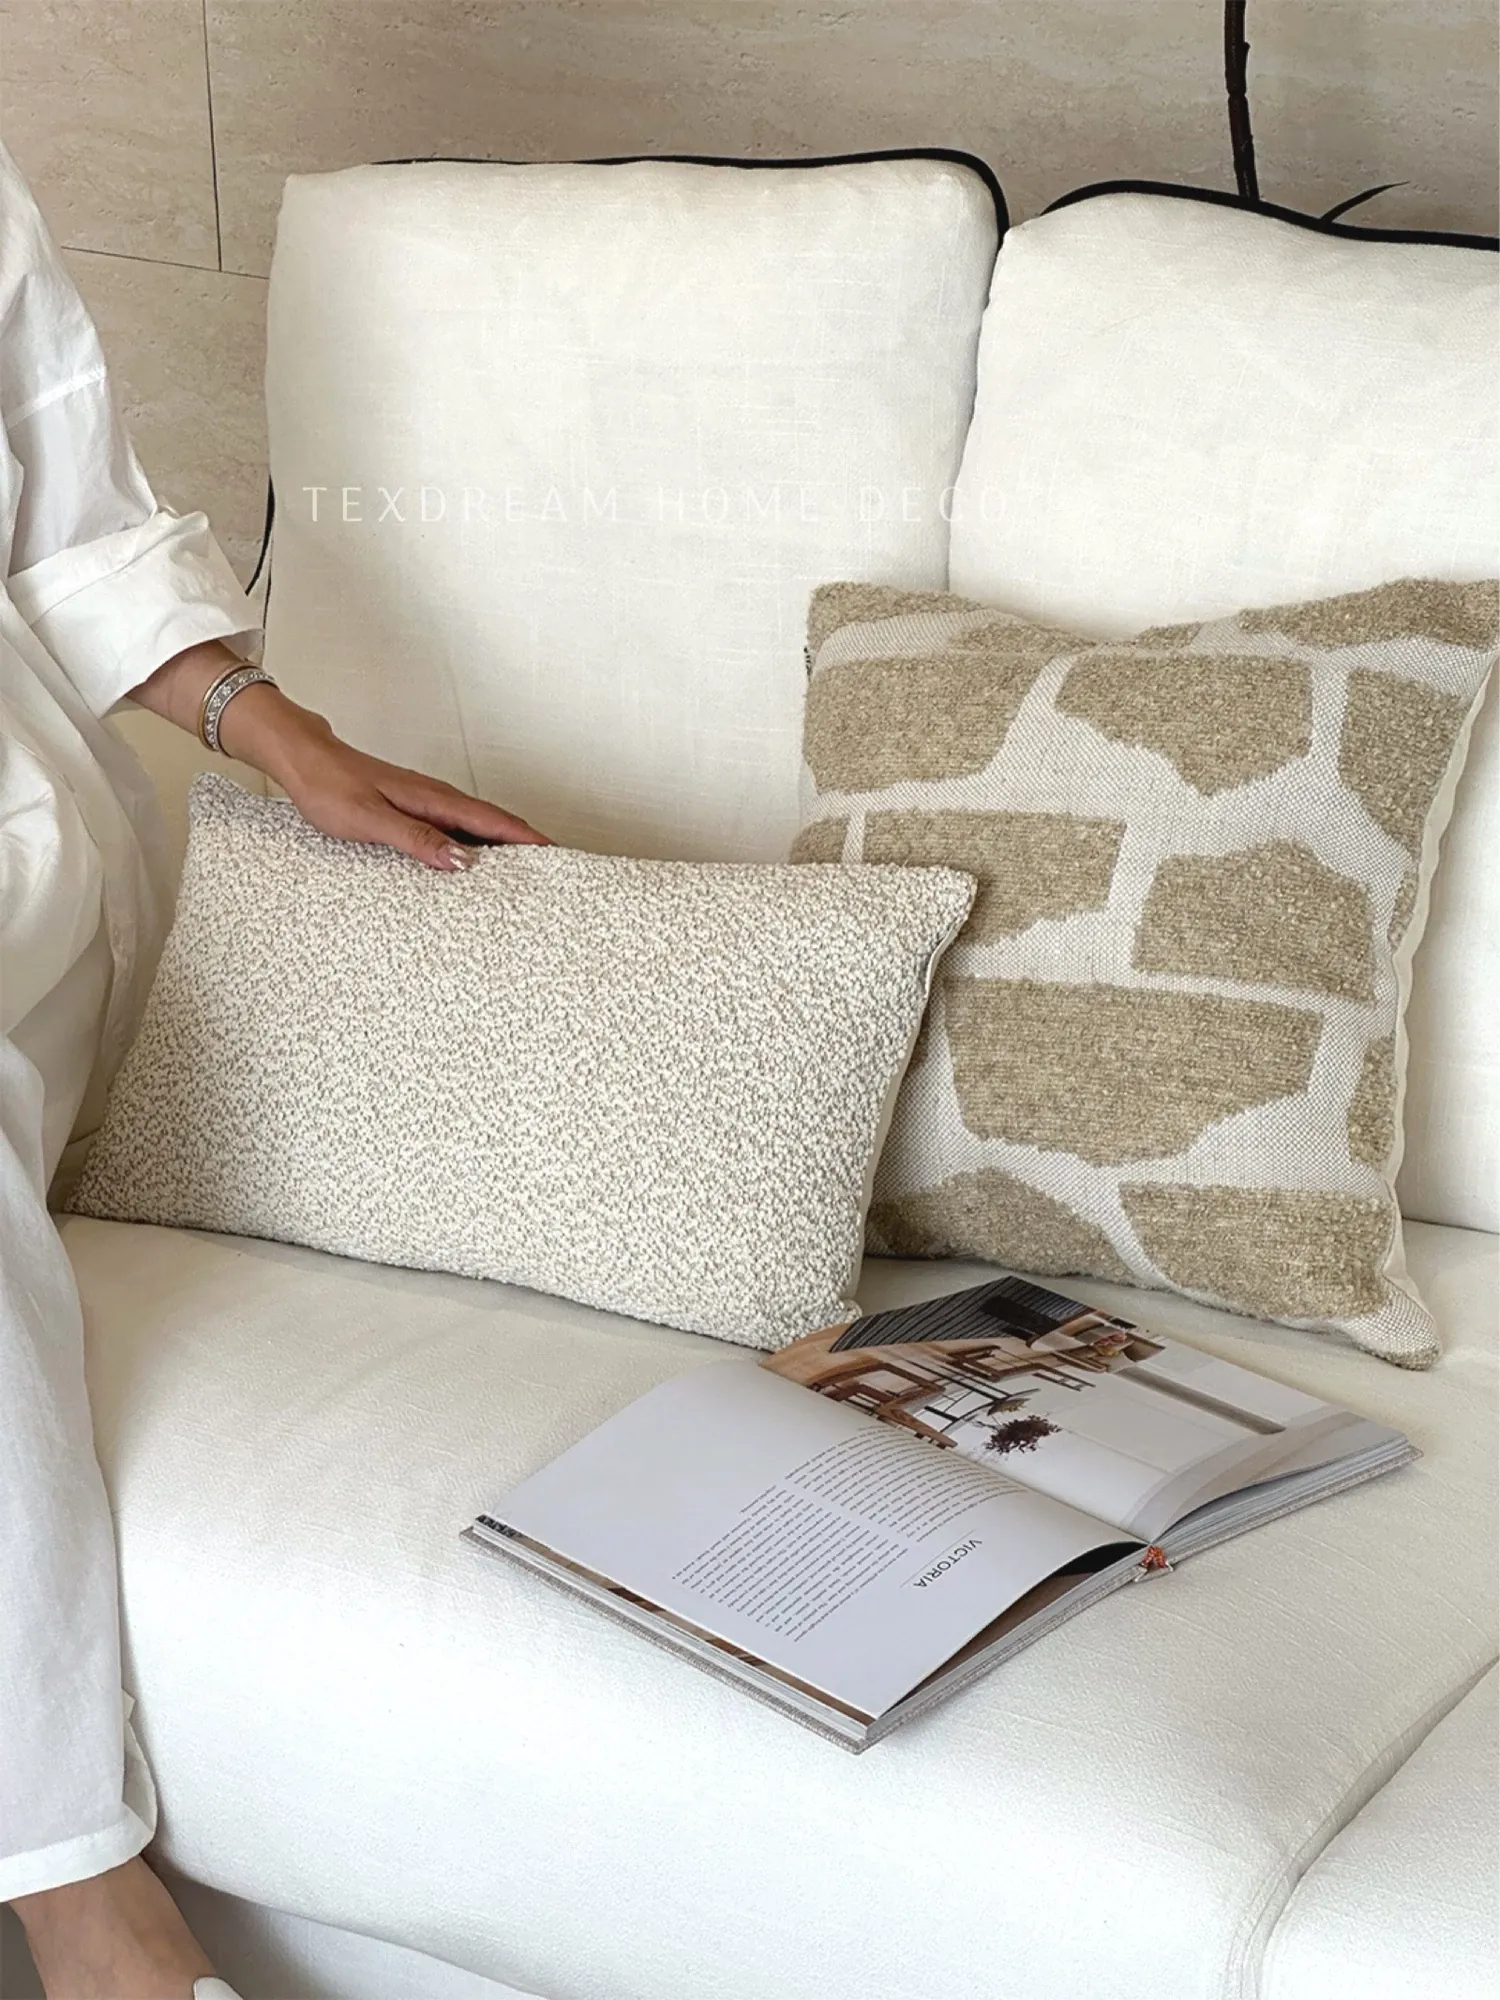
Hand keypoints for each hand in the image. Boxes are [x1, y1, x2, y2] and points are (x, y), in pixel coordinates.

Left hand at [250, 704, 548, 871]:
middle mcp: (435, 797)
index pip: (493, 822)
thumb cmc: (329, 786)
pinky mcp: (412, 805)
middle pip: (494, 821)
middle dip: (527, 841)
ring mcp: (425, 799)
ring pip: (477, 822)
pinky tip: (474, 853)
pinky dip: (475, 838)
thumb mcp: (371, 820)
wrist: (302, 758)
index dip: (528, 838)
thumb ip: (417, 840)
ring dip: (504, 841)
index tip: (558, 854)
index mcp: (432, 800)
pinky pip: (455, 822)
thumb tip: (463, 861)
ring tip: (527, 864)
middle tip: (557, 864)